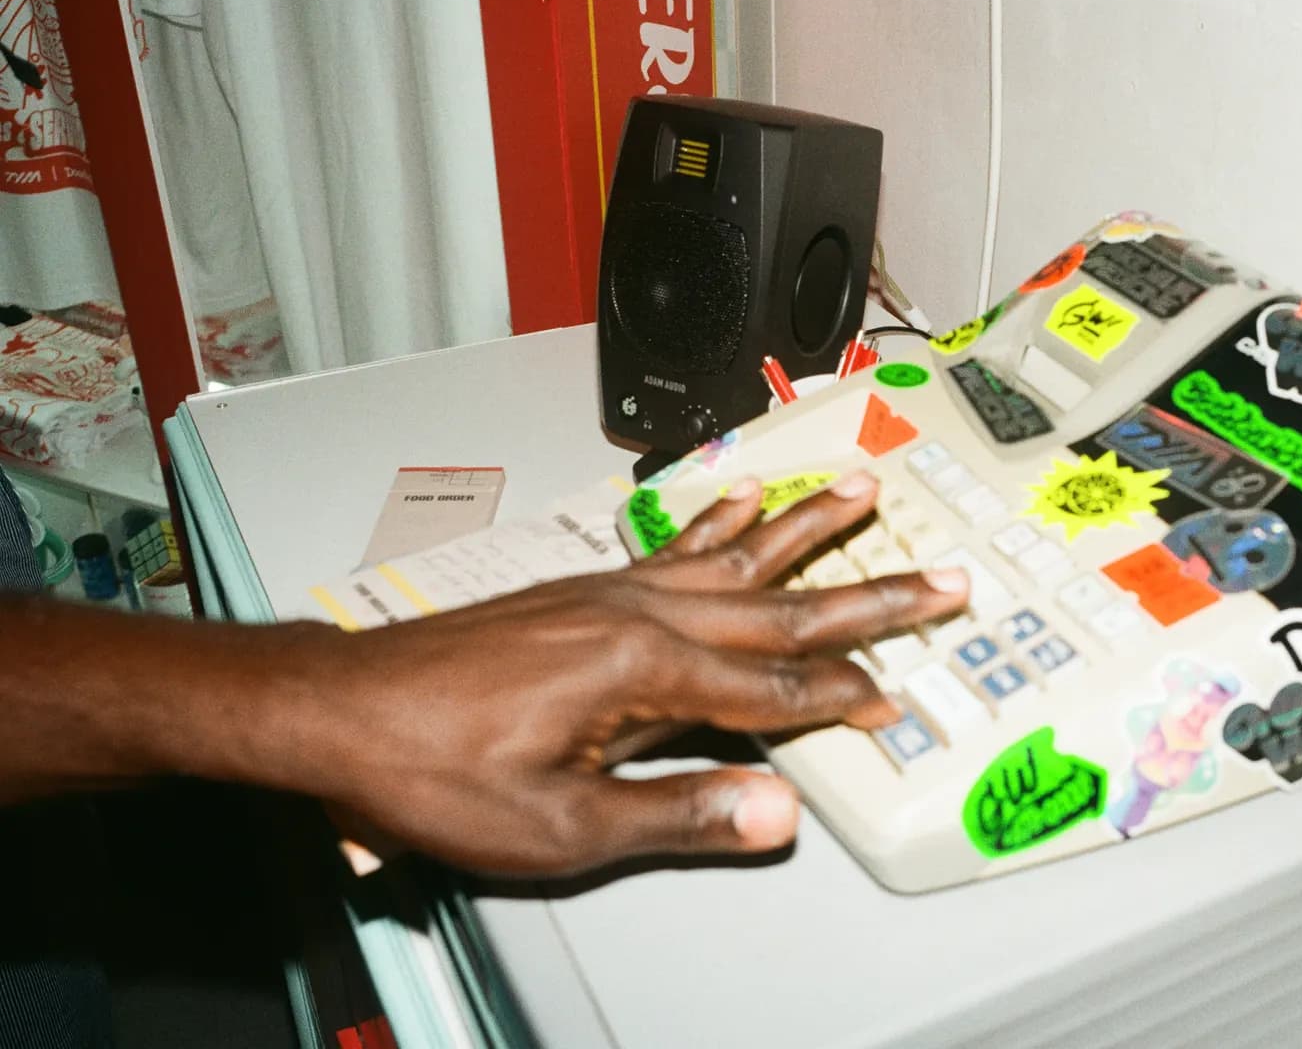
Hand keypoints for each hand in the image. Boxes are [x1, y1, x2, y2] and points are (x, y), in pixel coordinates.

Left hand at [303, 471, 967, 876]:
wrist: (339, 711)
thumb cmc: (434, 769)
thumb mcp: (560, 827)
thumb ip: (678, 813)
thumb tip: (776, 811)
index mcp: (646, 672)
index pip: (776, 689)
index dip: (844, 701)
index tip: (897, 701)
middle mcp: (639, 614)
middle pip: (781, 606)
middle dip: (870, 597)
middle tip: (943, 579)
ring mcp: (611, 592)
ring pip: (737, 554)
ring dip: (809, 530)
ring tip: (863, 493)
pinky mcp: (583, 589)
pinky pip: (676, 544)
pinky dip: (722, 521)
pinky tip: (743, 499)